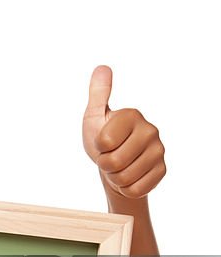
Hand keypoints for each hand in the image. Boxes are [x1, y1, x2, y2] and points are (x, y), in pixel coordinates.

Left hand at [82, 65, 165, 199]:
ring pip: (123, 178)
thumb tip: (102, 67)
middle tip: (109, 156)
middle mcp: (151, 130)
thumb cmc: (101, 138)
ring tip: (118, 166)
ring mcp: (159, 151)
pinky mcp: (162, 171)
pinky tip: (129, 175)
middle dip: (104, 164)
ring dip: (114, 177)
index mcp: (132, 115)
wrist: (114, 164)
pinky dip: (125, 187)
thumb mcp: (94, 116)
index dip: (97, 147)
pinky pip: (135, 189)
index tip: (102, 142)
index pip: (104, 142)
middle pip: (113, 162)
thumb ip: (98, 94)